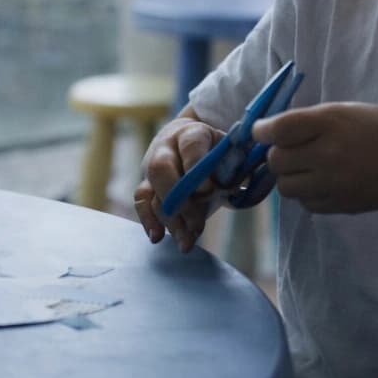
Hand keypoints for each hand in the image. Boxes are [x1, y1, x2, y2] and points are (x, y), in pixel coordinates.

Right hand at [134, 118, 225, 251]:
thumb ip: (233, 167)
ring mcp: (151, 166)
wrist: (191, 143)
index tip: (208, 190)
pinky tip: (157, 237)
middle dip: (180, 201)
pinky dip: (148, 220)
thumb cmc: (214, 151)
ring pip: (152, 191)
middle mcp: (166, 148)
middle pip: (161, 169)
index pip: (190, 145)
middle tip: (197, 225)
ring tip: (186, 243)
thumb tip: (235, 188)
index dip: (196, 166)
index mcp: (191, 134)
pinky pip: (141, 201)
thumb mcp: (229, 153)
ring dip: (169, 220)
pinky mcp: (147, 185)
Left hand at [254, 103, 377, 213]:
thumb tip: (267, 133)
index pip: (278, 129)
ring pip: (286, 187)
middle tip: (290, 150)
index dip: (262, 131)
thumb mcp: (343, 112)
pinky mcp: (342, 205)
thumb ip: (307, 122)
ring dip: (289, 177)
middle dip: (277, 155)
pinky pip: (306, 204)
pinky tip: (323, 182)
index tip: (261, 132)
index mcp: (329, 123)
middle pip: (276, 161)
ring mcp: (335, 182)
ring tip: (307, 167)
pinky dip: (307, 194)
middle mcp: (329, 153)